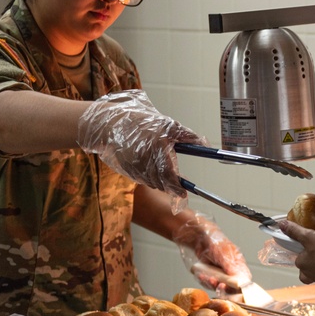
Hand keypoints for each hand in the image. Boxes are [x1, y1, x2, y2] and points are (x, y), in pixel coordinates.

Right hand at [77, 89, 204, 197]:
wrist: (109, 125)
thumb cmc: (141, 123)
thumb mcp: (168, 125)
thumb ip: (188, 136)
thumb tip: (205, 144)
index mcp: (158, 154)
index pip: (171, 181)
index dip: (178, 189)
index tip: (183, 192)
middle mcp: (146, 166)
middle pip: (162, 184)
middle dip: (169, 183)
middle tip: (174, 178)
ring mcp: (134, 170)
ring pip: (151, 182)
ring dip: (158, 178)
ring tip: (157, 163)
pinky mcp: (126, 171)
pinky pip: (140, 179)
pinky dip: (146, 175)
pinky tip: (144, 162)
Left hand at [174, 213, 252, 288]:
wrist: (201, 239)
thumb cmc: (216, 242)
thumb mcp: (224, 253)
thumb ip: (229, 265)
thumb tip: (237, 276)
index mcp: (239, 265)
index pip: (244, 279)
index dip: (240, 285)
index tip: (234, 287)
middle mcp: (231, 272)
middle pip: (231, 286)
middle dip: (225, 288)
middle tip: (219, 285)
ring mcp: (221, 275)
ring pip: (219, 286)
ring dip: (213, 284)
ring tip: (208, 278)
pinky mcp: (211, 277)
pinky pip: (209, 284)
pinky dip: (205, 281)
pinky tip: (202, 275)